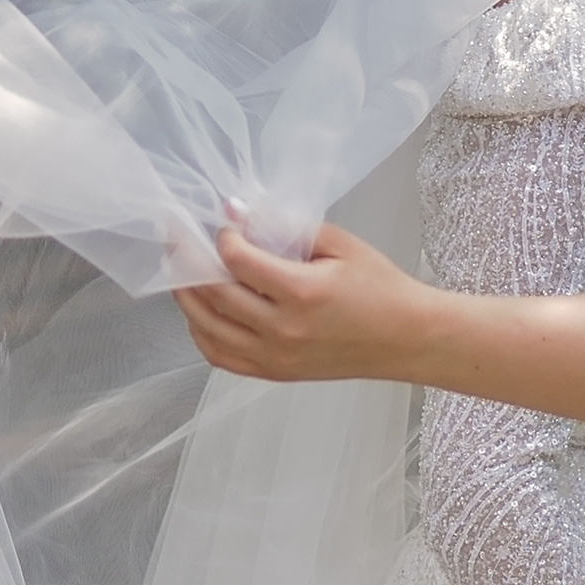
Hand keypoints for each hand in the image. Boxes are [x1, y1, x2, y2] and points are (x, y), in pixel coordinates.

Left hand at [175, 217, 425, 381]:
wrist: (407, 338)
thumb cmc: (380, 288)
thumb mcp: (339, 244)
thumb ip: (285, 225)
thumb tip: (237, 211)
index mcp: (302, 293)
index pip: (237, 261)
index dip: (223, 237)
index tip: (226, 225)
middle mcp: (283, 330)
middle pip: (214, 294)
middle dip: (189, 260)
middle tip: (178, 238)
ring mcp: (275, 357)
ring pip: (207, 328)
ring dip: (187, 297)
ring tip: (182, 271)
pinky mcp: (274, 373)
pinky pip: (220, 356)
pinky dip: (201, 332)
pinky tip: (201, 310)